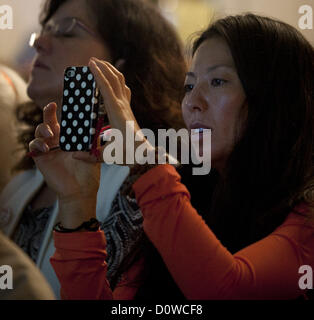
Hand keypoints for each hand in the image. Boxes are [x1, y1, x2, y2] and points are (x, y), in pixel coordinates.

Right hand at [29, 103, 99, 226]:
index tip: (61, 102)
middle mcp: (58, 141)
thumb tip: (99, 124)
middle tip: (51, 107)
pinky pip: (34, 146)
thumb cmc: (88, 173)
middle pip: (49, 121)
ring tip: (51, 135)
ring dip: (43, 129)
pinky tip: (45, 147)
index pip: (64, 121)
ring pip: (39, 131)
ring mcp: (49, 149)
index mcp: (70, 139)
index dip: (61, 111)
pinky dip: (37, 143)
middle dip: (48, 113)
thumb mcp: (92, 153)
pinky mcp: (41, 158)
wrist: (81, 191)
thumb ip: (92, 140)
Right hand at [74, 57, 153, 165]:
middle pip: (115, 80)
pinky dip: (117, 81)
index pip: (106, 89)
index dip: (98, 74)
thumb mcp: (108, 156)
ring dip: (111, 71)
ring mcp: (127, 107)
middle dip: (104, 67)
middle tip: (92, 60)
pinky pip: (124, 90)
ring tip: (101, 65)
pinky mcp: (129, 110)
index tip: (90, 63)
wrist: (145, 154)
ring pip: (121, 82)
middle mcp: (123, 106)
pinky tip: (112, 81)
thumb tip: (74, 156)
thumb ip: (90, 157)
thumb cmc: (128, 154)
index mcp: (116, 113)